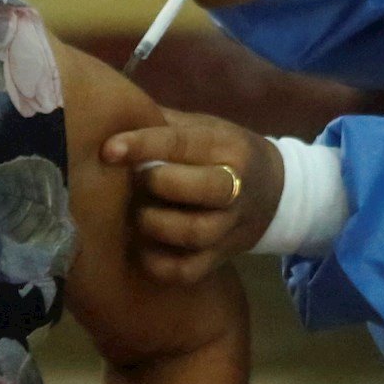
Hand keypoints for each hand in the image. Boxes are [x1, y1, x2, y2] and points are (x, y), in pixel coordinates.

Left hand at [102, 110, 281, 283]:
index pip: (184, 144)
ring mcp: (230, 227)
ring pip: (193, 232)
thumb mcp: (205, 128)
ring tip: (135, 215)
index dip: (143, 145)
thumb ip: (164, 123)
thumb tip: (112, 113)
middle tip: (132, 182)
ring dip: (154, 224)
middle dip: (156, 184)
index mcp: (229, 148)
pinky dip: (158, 264)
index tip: (108, 149)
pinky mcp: (220, 258)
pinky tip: (141, 247)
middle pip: (199, 189)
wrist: (275, 192)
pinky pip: (188, 270)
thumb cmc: (225, 152)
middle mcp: (236, 188)